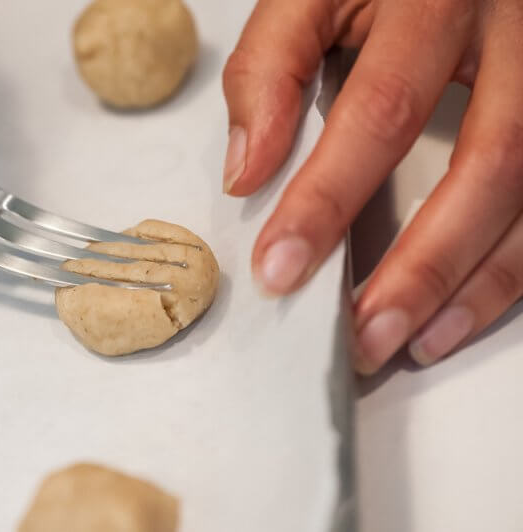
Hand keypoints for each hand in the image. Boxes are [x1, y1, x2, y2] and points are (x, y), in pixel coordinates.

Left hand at [222, 0, 522, 373]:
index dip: (328, 197)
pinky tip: (464, 309)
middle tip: (365, 333)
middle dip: (424, 264)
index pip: (381, 112)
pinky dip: (513, 264)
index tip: (281, 266)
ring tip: (412, 342)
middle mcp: (515, 32)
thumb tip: (249, 170)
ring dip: (478, 282)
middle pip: (489, 162)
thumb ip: (272, 68)